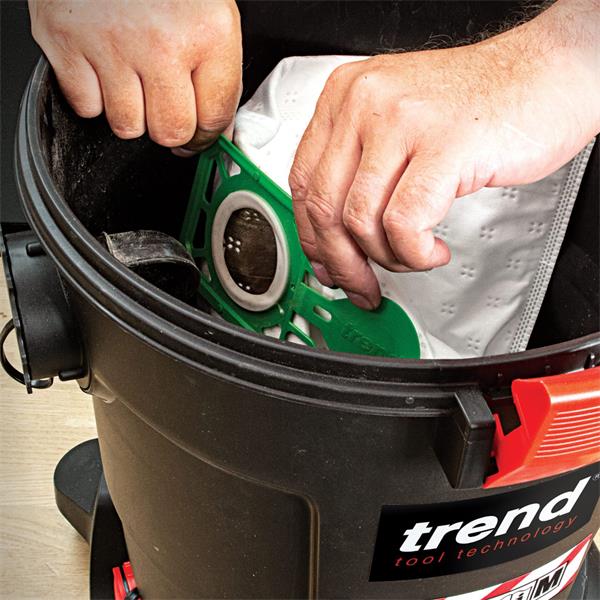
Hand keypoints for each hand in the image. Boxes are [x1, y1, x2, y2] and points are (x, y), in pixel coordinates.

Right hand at [29, 0, 241, 151]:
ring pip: (127, 127)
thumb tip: (217, 131)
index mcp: (208, 33)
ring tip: (133, 80)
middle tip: (167, 112)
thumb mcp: (211, 13)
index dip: (207, 135)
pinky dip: (94, 96)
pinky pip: (87, 107)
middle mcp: (161, 43)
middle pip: (170, 132)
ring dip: (132, 114)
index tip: (200, 137)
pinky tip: (103, 68)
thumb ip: (218, 74)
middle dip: (171, 130)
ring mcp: (111, 44)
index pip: (215, 118)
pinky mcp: (66, 42)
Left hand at [289, 0, 599, 309]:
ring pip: (361, 220)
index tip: (326, 263)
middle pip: (324, 206)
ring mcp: (403, 121)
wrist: (545, 74)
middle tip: (359, 285)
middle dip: (341, 263)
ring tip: (411, 257)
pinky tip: (432, 250)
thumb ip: (359, 171)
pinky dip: (414, 253)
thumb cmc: (476, 105)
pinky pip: (405, 224)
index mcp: (346, 96)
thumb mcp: (396, 125)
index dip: (311, 236)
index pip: (303, 181)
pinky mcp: (445, 145)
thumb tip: (334, 239)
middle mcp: (366, 102)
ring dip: (385, 259)